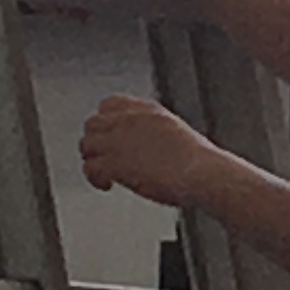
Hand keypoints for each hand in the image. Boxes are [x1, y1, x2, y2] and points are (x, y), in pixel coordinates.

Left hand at [81, 96, 220, 207]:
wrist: (203, 173)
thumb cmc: (199, 162)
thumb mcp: (176, 134)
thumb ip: (156, 134)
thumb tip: (149, 148)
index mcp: (147, 111)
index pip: (109, 104)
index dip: (105, 122)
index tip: (110, 138)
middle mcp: (129, 121)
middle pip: (92, 123)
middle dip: (95, 142)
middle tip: (104, 159)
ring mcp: (120, 140)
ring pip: (86, 144)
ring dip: (92, 160)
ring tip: (105, 175)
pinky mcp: (115, 163)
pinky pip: (90, 168)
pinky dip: (95, 179)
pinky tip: (108, 185)